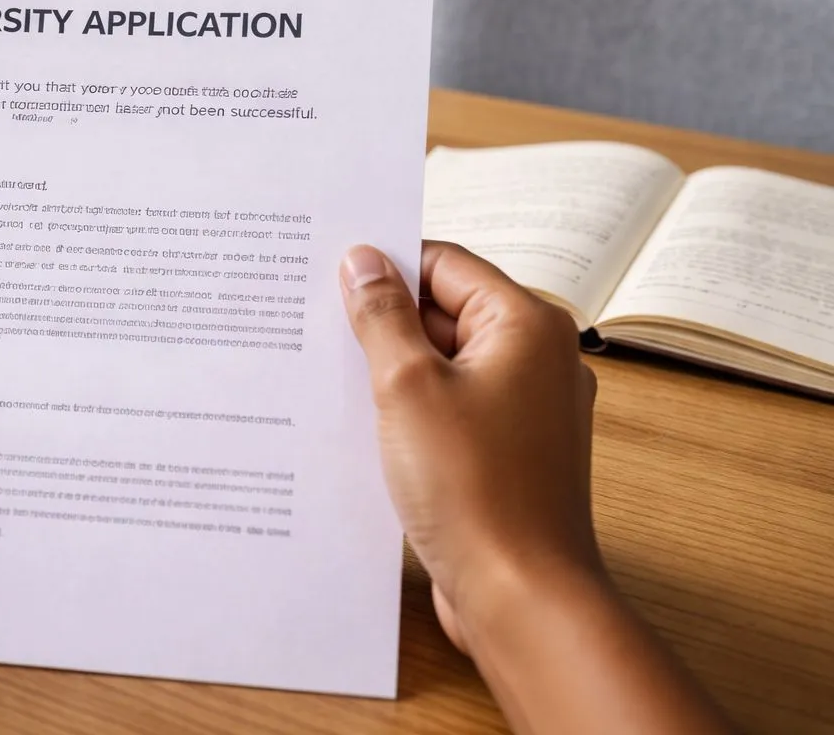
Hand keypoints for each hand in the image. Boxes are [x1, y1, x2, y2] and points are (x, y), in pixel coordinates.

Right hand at [338, 242, 599, 653]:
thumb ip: (381, 316)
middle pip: (444, 312)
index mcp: (526, 325)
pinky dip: (409, 411)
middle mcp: (536, 359)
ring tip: (332, 379)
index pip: (445, 264)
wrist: (519, 594)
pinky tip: (363, 426)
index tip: (330, 275)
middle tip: (318, 327)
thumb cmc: (476, 490)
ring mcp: (525, 409)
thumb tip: (363, 261)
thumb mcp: (408, 386)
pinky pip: (450, 409)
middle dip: (382, 322)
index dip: (386, 265)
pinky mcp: (507, 452)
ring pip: (442, 364)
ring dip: (391, 371)